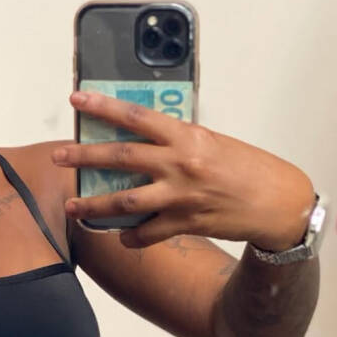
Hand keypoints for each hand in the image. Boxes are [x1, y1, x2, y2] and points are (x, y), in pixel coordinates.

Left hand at [51, 91, 315, 249]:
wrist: (277, 201)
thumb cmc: (247, 168)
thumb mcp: (211, 142)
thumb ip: (177, 141)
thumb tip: (145, 140)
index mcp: (186, 136)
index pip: (136, 116)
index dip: (103, 107)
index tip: (78, 100)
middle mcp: (180, 164)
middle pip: (120, 158)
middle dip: (84, 157)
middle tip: (59, 156)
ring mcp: (180, 196)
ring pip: (124, 201)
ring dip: (92, 205)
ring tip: (72, 206)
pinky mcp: (185, 223)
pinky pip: (146, 233)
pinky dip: (130, 236)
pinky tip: (120, 236)